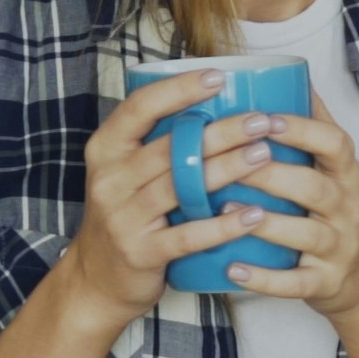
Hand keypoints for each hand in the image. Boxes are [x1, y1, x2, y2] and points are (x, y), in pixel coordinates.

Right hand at [55, 75, 287, 329]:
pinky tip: (254, 215)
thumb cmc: (125, 215)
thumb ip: (157, 143)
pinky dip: (223, 225)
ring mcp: (123, 218)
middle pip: (170, 147)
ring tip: (265, 154)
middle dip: (221, 130)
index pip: (139, 107)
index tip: (218, 76)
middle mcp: (110, 179)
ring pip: (181, 186)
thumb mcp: (124, 172)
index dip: (179, 89)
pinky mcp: (142, 253)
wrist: (94, 281)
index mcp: (106, 149)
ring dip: (227, 169)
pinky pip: (188, 236)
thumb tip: (216, 102)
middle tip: (262, 119)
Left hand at [211, 112, 358, 331]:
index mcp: (345, 175)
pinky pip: (295, 283)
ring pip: (305, 234)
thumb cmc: (332, 212)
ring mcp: (338, 248)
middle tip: (228, 164)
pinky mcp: (325, 283)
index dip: (302, 130)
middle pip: (314, 188)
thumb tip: (294, 74)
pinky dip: (263, 279)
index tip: (265, 119)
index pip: (334, 144)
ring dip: (264, 223)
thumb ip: (315, 126)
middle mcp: (347, 208)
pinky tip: (232, 269)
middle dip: (272, 175)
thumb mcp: (333, 170)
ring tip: (222, 211)